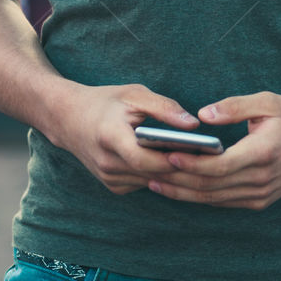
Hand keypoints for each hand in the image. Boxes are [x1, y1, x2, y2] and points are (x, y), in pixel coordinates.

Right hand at [59, 82, 199, 194]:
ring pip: (151, 181)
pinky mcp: (113, 186)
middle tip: (212, 158)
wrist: (68, 119)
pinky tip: (179, 163)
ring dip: (174, 173)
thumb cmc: (105, 101)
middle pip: (152, 173)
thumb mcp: (133, 94)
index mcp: (110, 137)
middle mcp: (107, 164)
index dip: (172, 158)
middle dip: (182, 167)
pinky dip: (160, 174)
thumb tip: (194, 125)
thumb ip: (164, 108)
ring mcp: (108, 178)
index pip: (144, 158)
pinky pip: (144, 183)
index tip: (201, 152)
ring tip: (204, 161)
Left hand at [145, 91, 280, 209]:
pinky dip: (201, 196)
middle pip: (211, 186)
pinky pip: (224, 202)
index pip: (219, 166)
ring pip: (214, 199)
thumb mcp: (267, 101)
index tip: (168, 155)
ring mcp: (261, 195)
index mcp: (262, 153)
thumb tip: (201, 115)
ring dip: (184, 193)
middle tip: (149, 171)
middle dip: (178, 180)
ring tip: (155, 182)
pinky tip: (180, 188)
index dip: (192, 163)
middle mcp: (261, 179)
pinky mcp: (260, 201)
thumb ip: (233, 106)